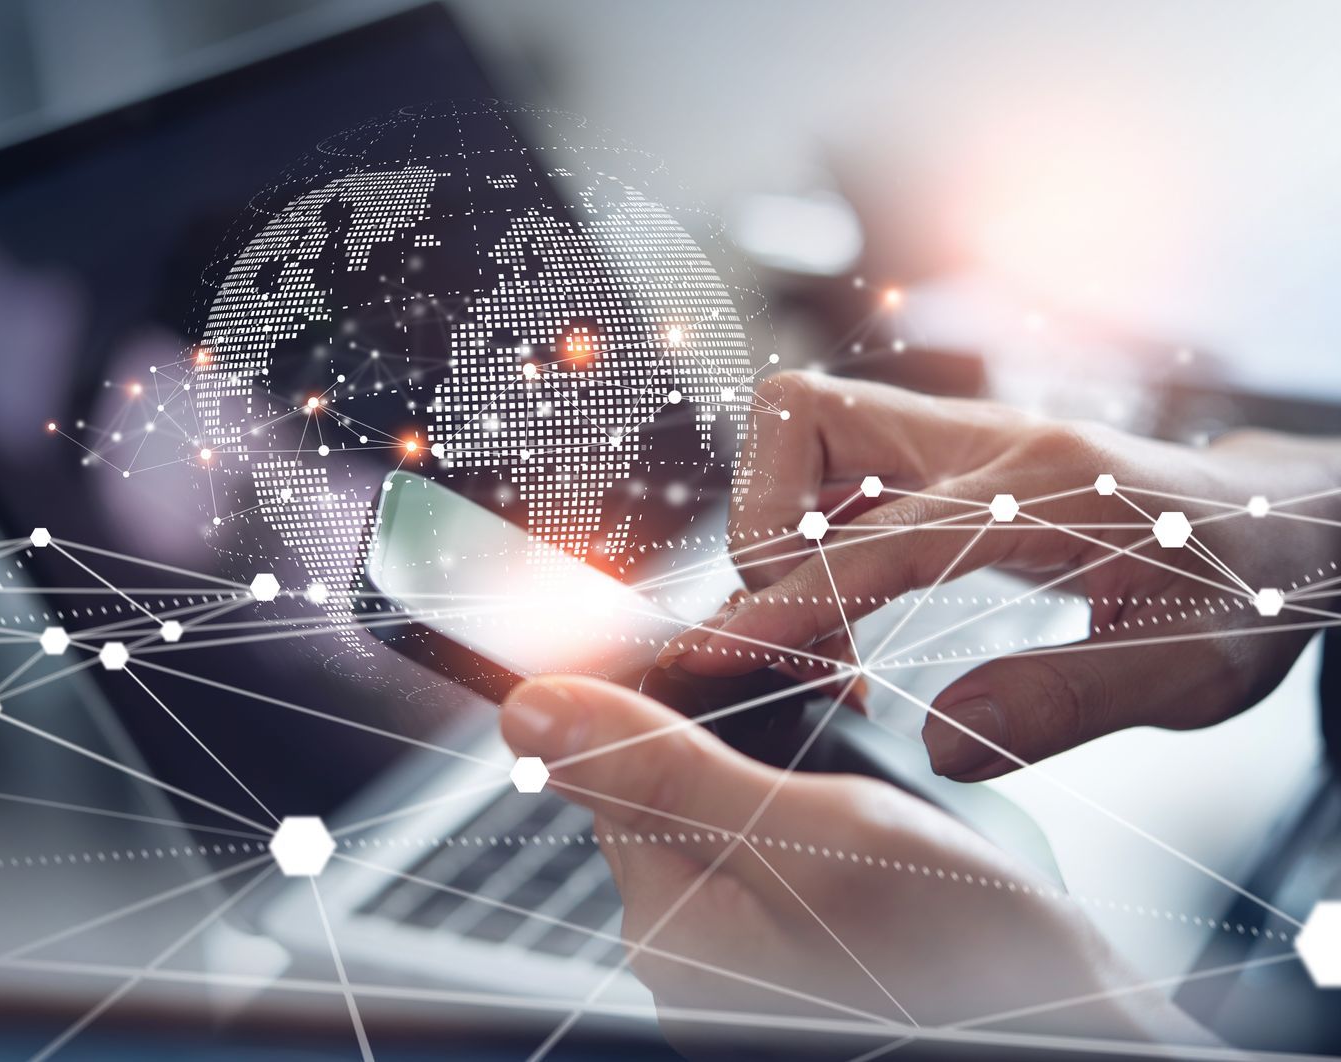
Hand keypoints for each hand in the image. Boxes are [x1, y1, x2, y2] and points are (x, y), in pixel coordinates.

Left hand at [500, 675, 1212, 1047]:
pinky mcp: (817, 959)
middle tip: (840, 686)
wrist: (1080, 1046)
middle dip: (755, 717)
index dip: (685, 680)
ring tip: (878, 749)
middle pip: (687, 776)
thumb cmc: (968, 974)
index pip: (623, 754)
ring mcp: (758, 958)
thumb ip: (666, 770)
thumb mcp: (811, 839)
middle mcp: (698, 943)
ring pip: (750, 809)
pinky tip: (900, 820)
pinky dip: (844, 815)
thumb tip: (529, 710)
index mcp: (670, 913)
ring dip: (807, 760)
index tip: (757, 640)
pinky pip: (800, 857)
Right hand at [661, 372, 1340, 779]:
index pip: (870, 540)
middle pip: (807, 418)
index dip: (780, 605)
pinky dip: (811, 523)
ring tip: (806, 613)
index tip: (710, 656)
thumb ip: (1058, 704)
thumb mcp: (1184, 673)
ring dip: (775, 513)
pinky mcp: (957, 457)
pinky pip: (845, 462)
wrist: (1296, 524)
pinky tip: (839, 593)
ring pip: (814, 425)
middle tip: (781, 621)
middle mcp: (990, 442)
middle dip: (756, 518)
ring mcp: (968, 439)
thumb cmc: (1250, 591)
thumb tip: (938, 744)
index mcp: (1042, 490)